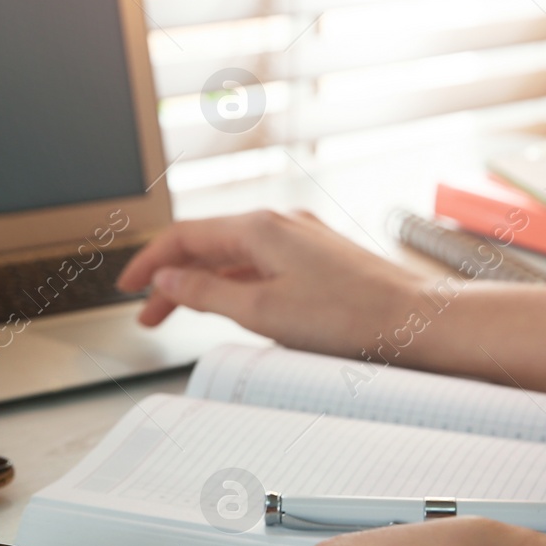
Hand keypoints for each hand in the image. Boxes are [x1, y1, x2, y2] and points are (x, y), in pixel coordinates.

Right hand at [117, 211, 423, 356]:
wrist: (417, 322)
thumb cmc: (349, 317)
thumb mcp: (261, 312)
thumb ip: (207, 294)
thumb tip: (169, 281)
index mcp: (260, 227)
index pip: (185, 237)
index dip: (150, 262)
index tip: (128, 287)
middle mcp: (280, 223)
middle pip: (208, 244)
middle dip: (172, 278)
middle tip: (148, 313)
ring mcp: (302, 239)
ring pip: (234, 255)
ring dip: (202, 282)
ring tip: (181, 313)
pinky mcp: (321, 258)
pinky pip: (261, 263)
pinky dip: (234, 282)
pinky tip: (232, 304)